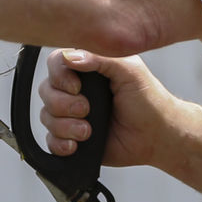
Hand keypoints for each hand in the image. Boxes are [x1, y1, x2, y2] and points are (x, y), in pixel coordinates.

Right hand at [38, 49, 179, 169]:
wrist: (156, 136)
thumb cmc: (148, 100)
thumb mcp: (129, 70)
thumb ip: (100, 58)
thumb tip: (69, 56)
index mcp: (88, 68)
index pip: (56, 62)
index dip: (59, 75)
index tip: (77, 87)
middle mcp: (75, 89)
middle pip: (46, 90)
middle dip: (63, 104)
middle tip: (86, 109)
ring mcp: (72, 114)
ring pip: (46, 116)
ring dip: (65, 126)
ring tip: (88, 131)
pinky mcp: (72, 137)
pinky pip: (50, 141)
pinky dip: (60, 144)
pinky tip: (77, 144)